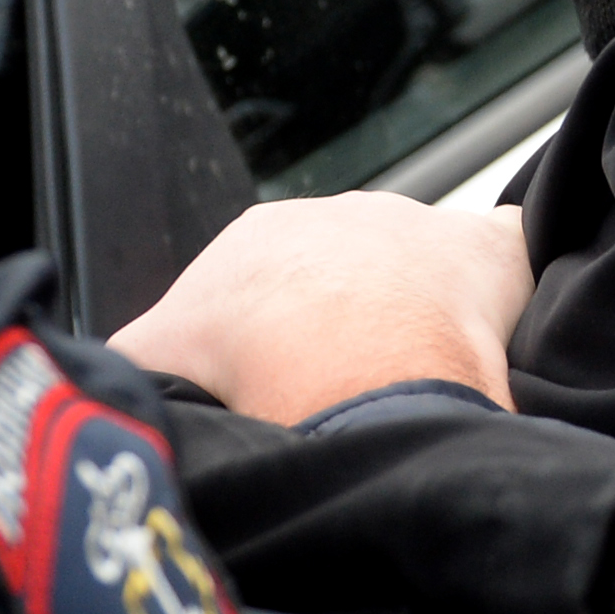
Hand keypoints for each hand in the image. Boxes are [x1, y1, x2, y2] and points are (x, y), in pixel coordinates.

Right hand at [109, 194, 530, 422]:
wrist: (347, 360)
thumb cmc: (252, 362)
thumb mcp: (159, 361)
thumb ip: (135, 365)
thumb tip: (110, 388)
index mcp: (263, 236)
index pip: (269, 289)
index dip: (277, 346)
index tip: (288, 391)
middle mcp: (342, 214)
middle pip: (348, 283)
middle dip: (351, 334)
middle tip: (352, 399)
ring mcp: (419, 228)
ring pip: (421, 277)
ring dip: (421, 325)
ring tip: (413, 388)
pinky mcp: (490, 251)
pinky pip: (504, 252)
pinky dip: (504, 287)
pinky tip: (499, 332)